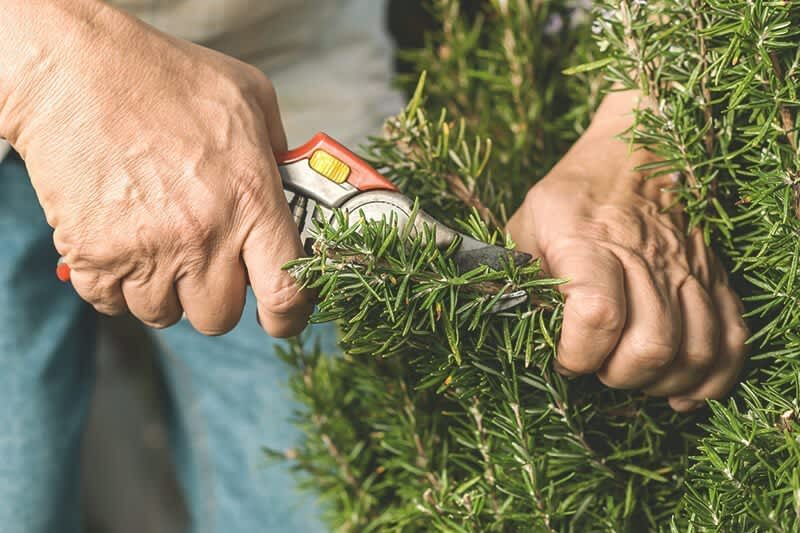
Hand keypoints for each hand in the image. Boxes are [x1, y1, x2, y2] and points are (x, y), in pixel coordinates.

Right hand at [1, 1, 311, 336]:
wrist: (76, 71)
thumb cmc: (167, 78)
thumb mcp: (251, 100)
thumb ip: (281, 153)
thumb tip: (296, 189)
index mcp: (251, 202)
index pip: (285, 295)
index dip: (289, 318)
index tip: (282, 317)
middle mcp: (203, 237)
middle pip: (219, 317)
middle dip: (216, 296)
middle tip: (205, 259)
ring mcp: (146, 251)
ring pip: (164, 315)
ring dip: (164, 290)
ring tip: (158, 241)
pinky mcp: (94, 256)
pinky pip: (112, 305)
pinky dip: (117, 285)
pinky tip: (122, 242)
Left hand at [507, 92, 748, 411]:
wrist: (643, 147)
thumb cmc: (575, 192)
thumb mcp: (528, 221)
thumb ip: (518, 274)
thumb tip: (515, 328)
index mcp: (587, 243)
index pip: (598, 316)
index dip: (578, 354)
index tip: (563, 357)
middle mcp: (645, 259)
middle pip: (652, 344)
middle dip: (618, 375)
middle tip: (598, 366)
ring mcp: (688, 270)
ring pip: (693, 351)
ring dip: (661, 382)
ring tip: (633, 377)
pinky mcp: (714, 278)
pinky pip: (732, 340)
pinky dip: (712, 378)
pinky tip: (682, 391)